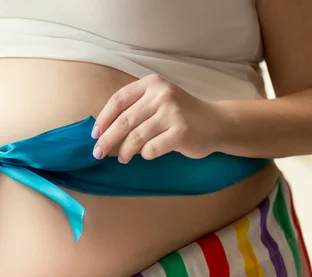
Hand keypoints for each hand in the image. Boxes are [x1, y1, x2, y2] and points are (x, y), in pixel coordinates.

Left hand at [91, 74, 226, 162]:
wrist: (217, 123)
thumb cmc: (180, 115)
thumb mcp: (158, 101)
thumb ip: (135, 108)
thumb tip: (102, 130)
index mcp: (152, 83)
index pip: (118, 100)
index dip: (103, 119)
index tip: (94, 134)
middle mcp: (162, 94)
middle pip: (124, 121)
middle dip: (107, 139)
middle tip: (98, 153)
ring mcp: (173, 112)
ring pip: (136, 137)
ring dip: (124, 151)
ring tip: (121, 158)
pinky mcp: (181, 131)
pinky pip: (151, 148)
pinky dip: (145, 154)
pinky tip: (146, 155)